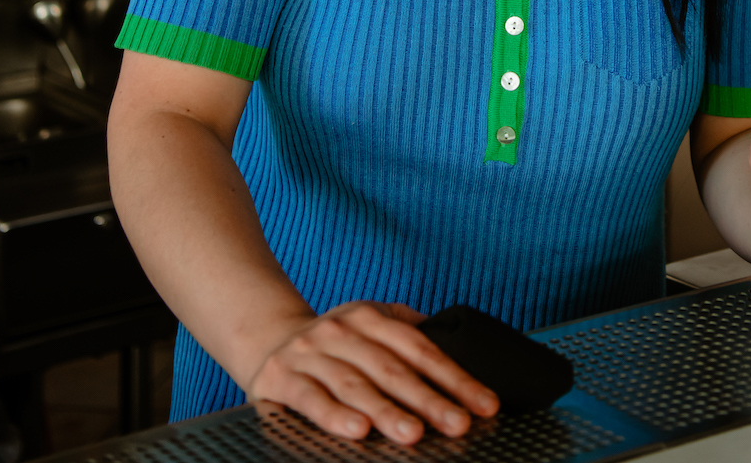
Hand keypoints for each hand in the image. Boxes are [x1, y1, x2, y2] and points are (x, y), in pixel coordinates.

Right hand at [247, 301, 499, 442]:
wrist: (267, 337)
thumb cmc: (333, 341)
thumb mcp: (370, 321)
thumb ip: (408, 329)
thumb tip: (458, 344)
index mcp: (371, 317)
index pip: (422, 349)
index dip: (456, 377)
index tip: (484, 404)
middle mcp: (344, 331)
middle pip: (394, 369)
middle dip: (430, 399)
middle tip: (458, 423)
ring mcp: (312, 354)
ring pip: (356, 385)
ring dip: (387, 411)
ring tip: (414, 433)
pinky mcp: (282, 378)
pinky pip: (313, 400)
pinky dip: (335, 416)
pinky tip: (359, 431)